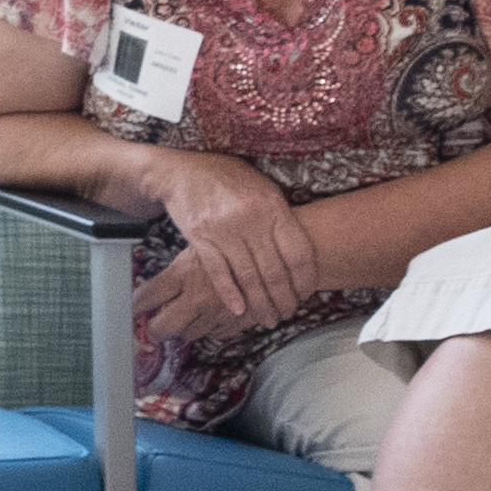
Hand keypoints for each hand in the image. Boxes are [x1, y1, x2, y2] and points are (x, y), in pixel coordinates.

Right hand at [133, 151, 334, 341]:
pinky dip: (229, 294)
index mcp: (273, 206)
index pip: (298, 251)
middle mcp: (251, 219)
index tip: (305, 294)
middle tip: (287, 314)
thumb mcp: (263, 189)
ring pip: (248, 276)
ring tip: (268, 319)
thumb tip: (299, 251)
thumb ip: (280, 217)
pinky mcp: (200, 238)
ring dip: (259, 303)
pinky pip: (218, 272)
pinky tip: (238, 310)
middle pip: (274, 270)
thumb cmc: (229, 180)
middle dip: (283, 298)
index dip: (305, 278)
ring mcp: (224, 230)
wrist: (184, 171)